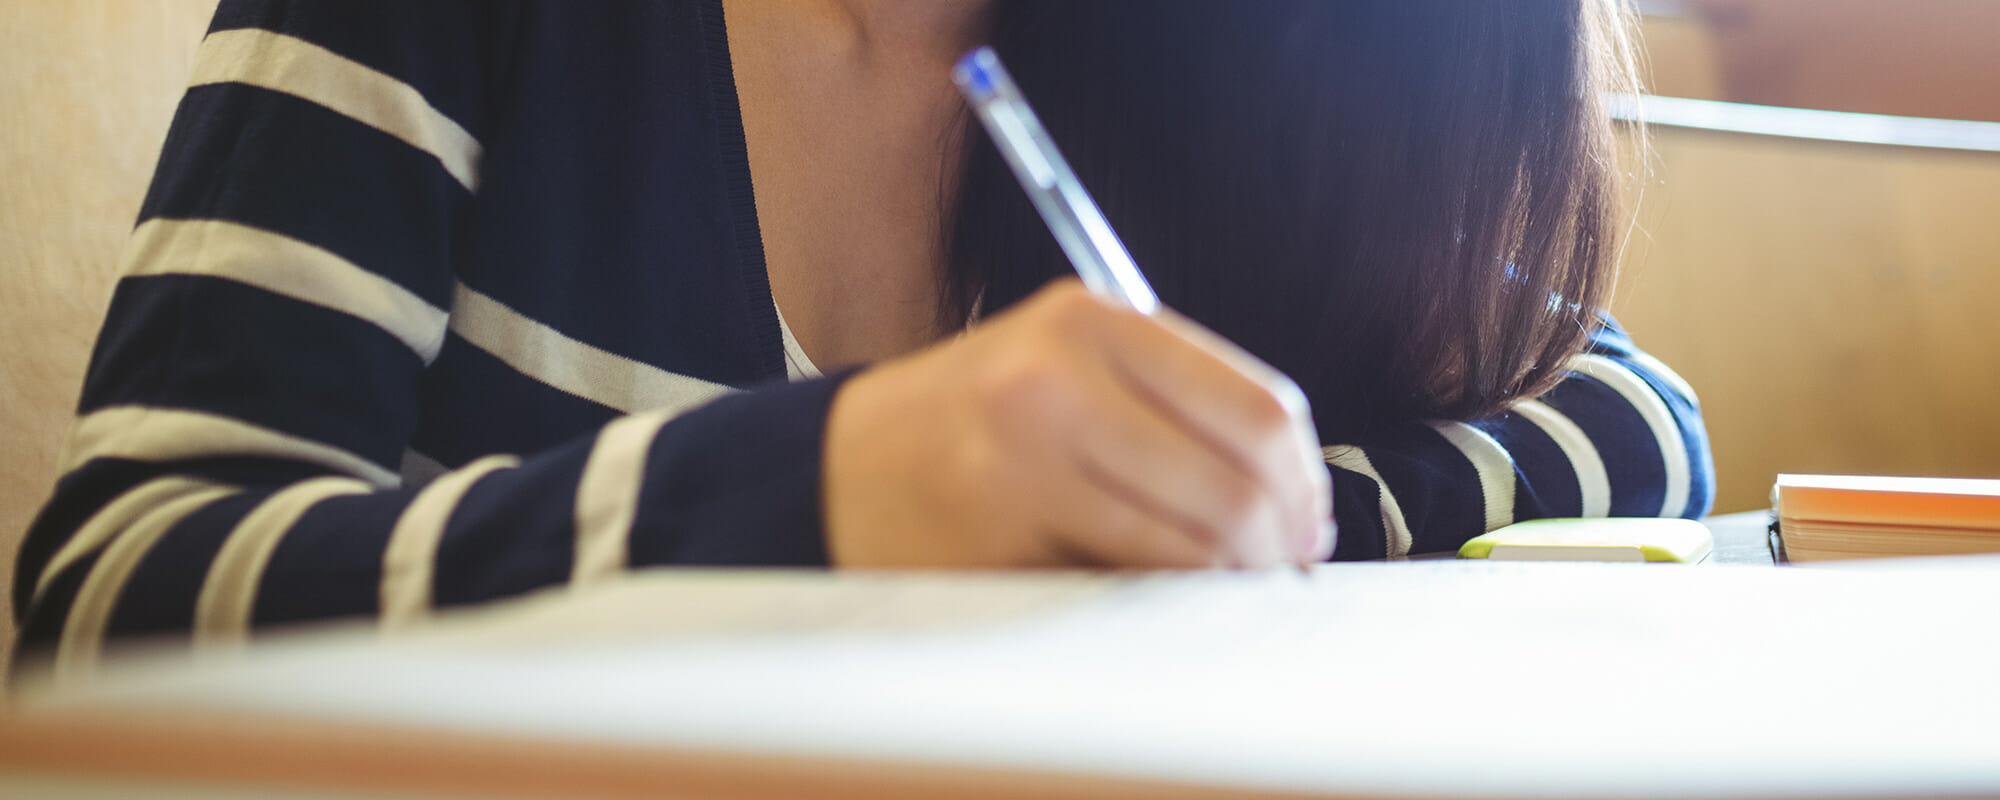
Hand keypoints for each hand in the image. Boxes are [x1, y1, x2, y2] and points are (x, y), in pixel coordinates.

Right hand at [823, 280, 1334, 568]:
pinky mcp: (998, 528)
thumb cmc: (971, 423)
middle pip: (1236, 480)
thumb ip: (1166, 399)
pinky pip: (1127, 578)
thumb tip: (1290, 488)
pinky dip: (1164, 595)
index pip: (1257, 403)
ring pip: (1192, 538)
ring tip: (1226, 585)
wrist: (836, 466)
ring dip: (1228, 577)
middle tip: (1282, 569)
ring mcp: (1024, 454)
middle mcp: (1056, 375)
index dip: (1302, 478)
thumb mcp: (1062, 366)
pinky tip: (1159, 592)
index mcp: (1089, 318)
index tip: (1307, 516)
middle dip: (1279, 542)